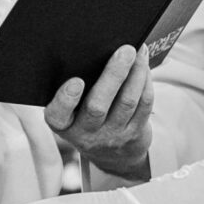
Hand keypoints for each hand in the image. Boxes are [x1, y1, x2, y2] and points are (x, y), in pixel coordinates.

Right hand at [44, 45, 153, 180]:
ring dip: (135, 73)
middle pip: (98, 106)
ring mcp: (112, 135)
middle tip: (125, 50)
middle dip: (113, 75)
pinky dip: (145, 81)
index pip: (58, 115)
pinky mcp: (135, 133)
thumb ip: (73, 88)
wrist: (111, 154)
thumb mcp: (70, 111)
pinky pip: (144, 105)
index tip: (76, 81)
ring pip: (127, 102)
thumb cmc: (85, 117)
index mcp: (64, 124)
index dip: (65, 99)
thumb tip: (94, 49)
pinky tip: (144, 65)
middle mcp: (86, 133)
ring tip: (138, 51)